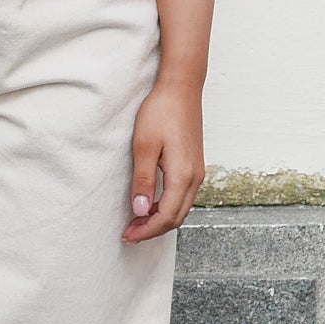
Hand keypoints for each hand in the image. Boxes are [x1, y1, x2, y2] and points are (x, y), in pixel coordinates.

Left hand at [123, 78, 204, 241]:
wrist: (181, 88)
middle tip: (129, 233)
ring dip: (160, 218)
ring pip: (181, 208)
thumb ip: (143, 181)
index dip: (146, 230)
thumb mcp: (144, 147)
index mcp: (183, 176)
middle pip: (176, 217)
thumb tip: (140, 211)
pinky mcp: (194, 165)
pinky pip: (183, 196)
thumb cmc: (161, 112)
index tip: (127, 235)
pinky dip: (167, 206)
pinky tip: (150, 203)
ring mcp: (197, 171)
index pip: (166, 217)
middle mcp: (195, 178)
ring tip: (136, 220)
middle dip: (152, 229)